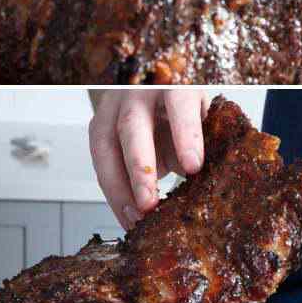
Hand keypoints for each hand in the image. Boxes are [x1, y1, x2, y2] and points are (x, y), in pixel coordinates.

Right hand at [88, 90, 209, 228]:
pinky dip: (113, 191)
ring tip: (135, 218)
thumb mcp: (201, 116)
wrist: (152, 87)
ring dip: (119, 188)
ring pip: (106, 147)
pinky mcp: (98, 126)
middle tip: (149, 204)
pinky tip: (126, 213)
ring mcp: (113, 107)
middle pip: (132, 127)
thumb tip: (203, 180)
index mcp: (173, 84)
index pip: (179, 105)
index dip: (186, 135)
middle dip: (139, 169)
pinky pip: (100, 161)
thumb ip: (201, 141)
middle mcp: (139, 92)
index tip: (193, 167)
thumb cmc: (183, 107)